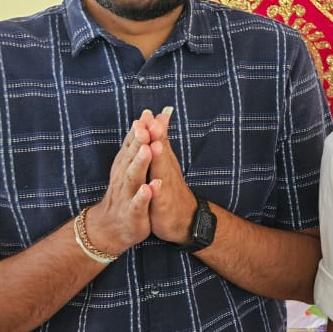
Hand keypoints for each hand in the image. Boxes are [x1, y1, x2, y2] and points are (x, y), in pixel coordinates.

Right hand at [85, 116, 162, 254]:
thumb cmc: (124, 195)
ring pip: (133, 177)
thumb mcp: (129, 170)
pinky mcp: (132, 213)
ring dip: (140, 164)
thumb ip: (137, 148)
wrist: (109, 229)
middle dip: (138, 142)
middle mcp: (123, 178)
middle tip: (146, 127)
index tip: (146, 115)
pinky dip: (144, 195)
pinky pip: (138, 203)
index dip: (138, 131)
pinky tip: (150, 188)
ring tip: (148, 150)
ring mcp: (127, 195)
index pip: (131, 146)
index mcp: (124, 167)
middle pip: (131, 157)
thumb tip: (144, 122)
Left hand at [141, 108, 197, 244]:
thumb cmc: (171, 190)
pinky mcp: (164, 203)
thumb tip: (161, 117)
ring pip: (162, 170)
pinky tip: (156, 184)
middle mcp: (167, 170)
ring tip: (155, 145)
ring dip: (159, 157)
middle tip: (151, 120)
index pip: (158, 140)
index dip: (153, 126)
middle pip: (161, 150)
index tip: (147, 112)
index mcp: (163, 160)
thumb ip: (162, 140)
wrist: (185, 219)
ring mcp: (167, 186)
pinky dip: (158, 189)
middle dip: (156, 136)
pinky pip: (161, 196)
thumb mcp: (165, 163)